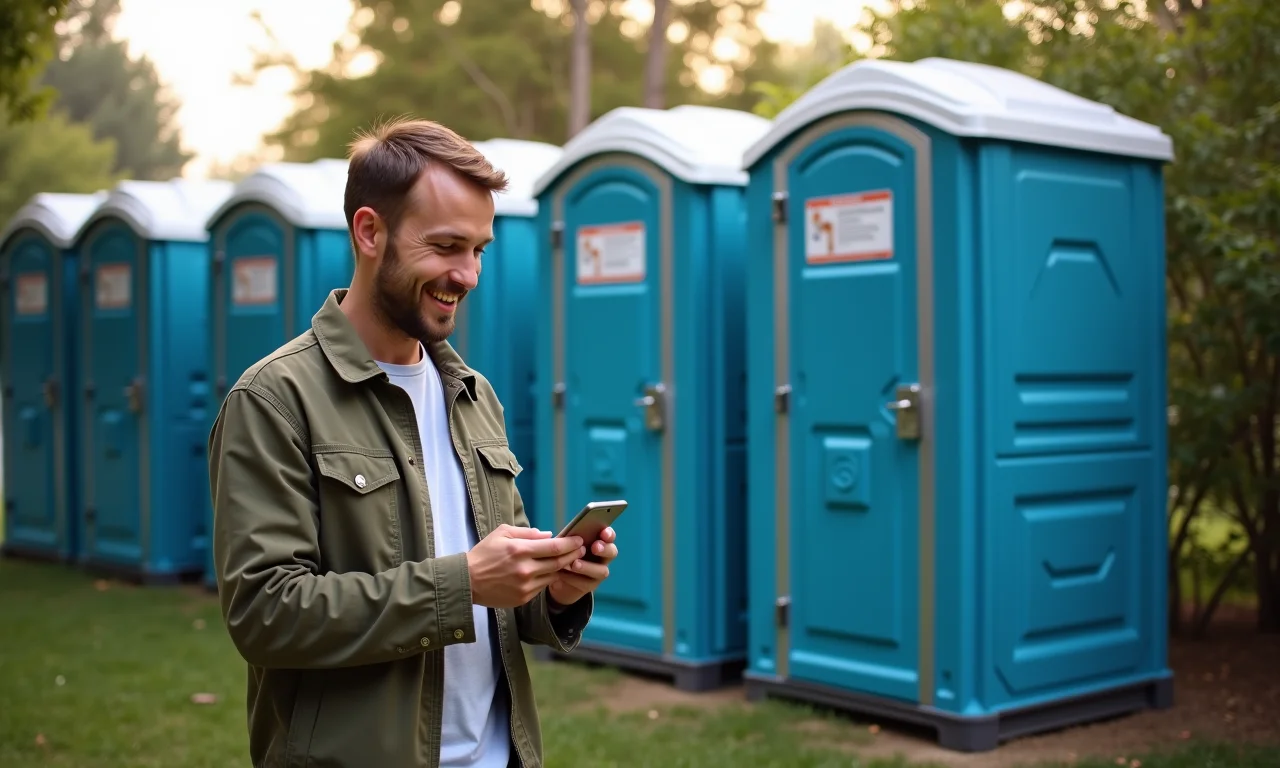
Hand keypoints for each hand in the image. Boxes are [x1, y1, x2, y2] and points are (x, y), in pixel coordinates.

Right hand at [467, 525, 584, 608]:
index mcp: (519, 550)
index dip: (570, 543)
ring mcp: (525, 586)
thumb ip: (527, 533)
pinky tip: (551, 571)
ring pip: (553, 576)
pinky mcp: (523, 598)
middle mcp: (525, 569)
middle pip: (558, 562)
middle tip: (582, 549)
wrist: (467, 581)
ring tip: (570, 559)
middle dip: (573, 555)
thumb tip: (548, 535)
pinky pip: (542, 586)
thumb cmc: (484, 553)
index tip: (579, 539)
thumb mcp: (502, 534)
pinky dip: (548, 578)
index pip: (554, 547)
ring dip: (563, 567)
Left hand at [548, 527, 617, 607]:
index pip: (609, 536)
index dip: (609, 534)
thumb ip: (570, 538)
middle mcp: (603, 556)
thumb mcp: (565, 543)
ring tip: (574, 564)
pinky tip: (562, 574)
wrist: (557, 575)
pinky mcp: (591, 585)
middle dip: (605, 549)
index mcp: (599, 541)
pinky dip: (574, 578)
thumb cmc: (564, 552)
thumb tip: (569, 536)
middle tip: (595, 547)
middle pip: (612, 552)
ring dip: (588, 567)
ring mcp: (599, 571)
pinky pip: (586, 583)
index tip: (603, 532)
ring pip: (602, 571)